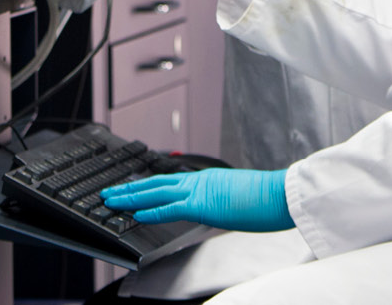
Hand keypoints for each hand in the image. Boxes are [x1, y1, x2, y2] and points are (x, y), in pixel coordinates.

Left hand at [102, 168, 292, 232]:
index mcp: (208, 179)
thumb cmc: (268, 197)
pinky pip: (170, 208)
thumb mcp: (239, 197)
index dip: (148, 186)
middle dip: (131, 189)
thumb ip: (224, 200)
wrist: (281, 193)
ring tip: (112, 200)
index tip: (132, 190)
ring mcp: (200, 190)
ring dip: (131, 196)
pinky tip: (135, 212)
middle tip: (110, 192)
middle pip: (156, 183)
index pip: (171, 183)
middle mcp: (200, 181)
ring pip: (156, 191)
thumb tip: (222, 207)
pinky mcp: (203, 204)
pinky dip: (150, 210)